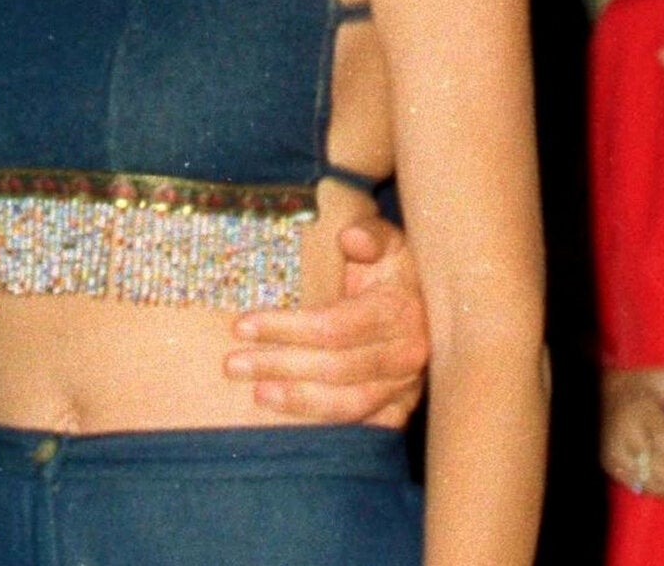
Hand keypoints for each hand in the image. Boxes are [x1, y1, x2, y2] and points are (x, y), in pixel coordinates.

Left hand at [228, 216, 429, 424]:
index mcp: (398, 311)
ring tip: (257, 394)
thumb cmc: (395, 267)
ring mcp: (407, 385)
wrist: (430, 299)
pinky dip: (334, 428)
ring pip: (350, 403)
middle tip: (233, 364)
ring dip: (300, 401)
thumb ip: (370, 235)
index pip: (333, 327)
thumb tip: (350, 238)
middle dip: (280, 366)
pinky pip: (367, 425)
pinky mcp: (403, 406)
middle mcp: (406, 353)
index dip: (286, 329)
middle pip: (335, 368)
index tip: (242, 326)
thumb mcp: (389, 240)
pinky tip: (300, 429)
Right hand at [601, 363, 663, 503]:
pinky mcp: (611, 465)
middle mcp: (625, 433)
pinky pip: (639, 486)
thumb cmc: (638, 387)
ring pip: (648, 481)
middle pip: (655, 467)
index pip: (661, 437)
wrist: (600, 392)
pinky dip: (662, 492)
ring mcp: (615, 451)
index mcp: (641, 410)